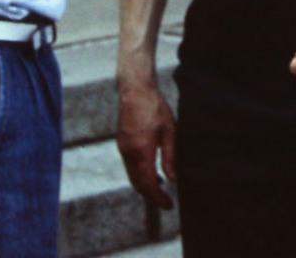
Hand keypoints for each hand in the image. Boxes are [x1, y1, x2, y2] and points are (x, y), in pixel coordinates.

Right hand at [115, 78, 177, 210]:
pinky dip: (140, 174)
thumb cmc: (155, 108)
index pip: (148, 184)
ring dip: (145, 185)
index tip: (169, 205)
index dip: (158, 199)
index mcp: (141, 151)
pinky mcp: (122, 143)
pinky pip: (130, 166)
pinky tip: (152, 171)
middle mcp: (129, 153)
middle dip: (151, 196)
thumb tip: (174, 179)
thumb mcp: (170, 132)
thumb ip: (171, 157)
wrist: (135, 90)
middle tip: (166, 202)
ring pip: (132, 176)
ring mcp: (123, 148)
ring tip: (161, 188)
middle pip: (138, 184)